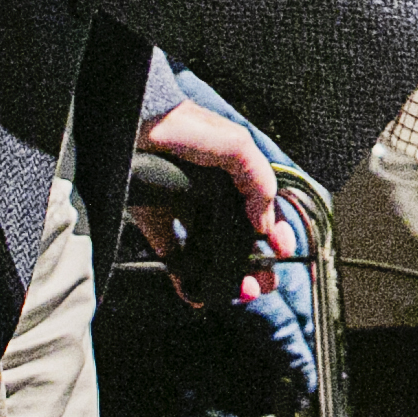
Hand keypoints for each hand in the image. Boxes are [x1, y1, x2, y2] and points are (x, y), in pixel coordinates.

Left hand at [141, 99, 297, 302]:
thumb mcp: (235, 146)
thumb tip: (265, 224)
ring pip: (212, 251)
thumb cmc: (184, 125)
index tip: (282, 252)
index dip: (276, 233)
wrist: (134, 123)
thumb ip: (258, 181)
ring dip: (228, 274)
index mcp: (235, 174)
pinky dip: (187, 279)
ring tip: (239, 292)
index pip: (263, 210)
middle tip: (264, 283)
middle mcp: (211, 193)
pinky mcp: (157, 222)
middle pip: (241, 236)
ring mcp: (185, 209)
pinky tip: (199, 293)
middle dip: (258, 262)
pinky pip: (175, 257)